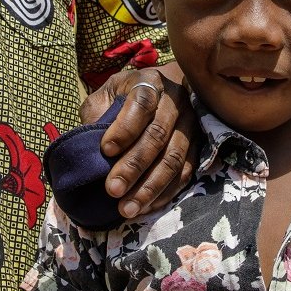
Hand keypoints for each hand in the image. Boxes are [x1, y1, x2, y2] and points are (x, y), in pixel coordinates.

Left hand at [80, 64, 194, 218]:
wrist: (162, 92)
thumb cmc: (125, 96)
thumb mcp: (107, 94)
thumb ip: (97, 112)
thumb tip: (91, 142)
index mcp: (150, 83)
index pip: (141, 103)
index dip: (125, 128)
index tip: (106, 150)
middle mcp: (175, 101)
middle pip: (158, 135)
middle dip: (134, 166)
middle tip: (113, 190)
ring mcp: (190, 124)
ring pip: (174, 158)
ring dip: (150, 187)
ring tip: (127, 208)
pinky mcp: (198, 146)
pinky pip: (186, 172)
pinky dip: (166, 193)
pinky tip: (146, 207)